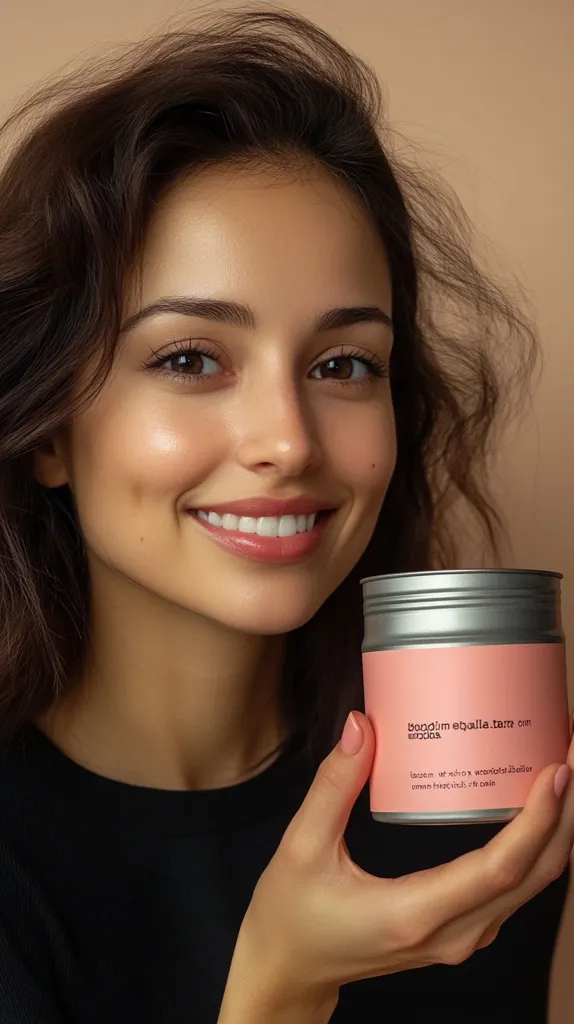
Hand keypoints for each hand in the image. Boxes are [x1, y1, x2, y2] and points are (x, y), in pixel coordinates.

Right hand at [221, 711, 573, 1017]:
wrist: (289, 974)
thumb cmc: (291, 917)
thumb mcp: (302, 846)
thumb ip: (334, 785)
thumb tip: (360, 726)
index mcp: (416, 912)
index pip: (499, 866)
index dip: (538, 818)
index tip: (555, 769)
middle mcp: (451, 932)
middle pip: (535, 875)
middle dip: (566, 814)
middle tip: (572, 751)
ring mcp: (461, 937)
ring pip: (532, 885)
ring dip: (557, 829)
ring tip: (561, 770)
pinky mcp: (459, 930)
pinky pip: (515, 888)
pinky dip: (536, 846)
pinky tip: (533, 806)